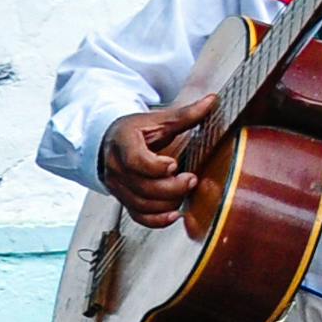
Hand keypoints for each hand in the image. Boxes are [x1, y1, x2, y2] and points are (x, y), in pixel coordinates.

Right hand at [100, 93, 212, 229]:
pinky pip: (138, 216)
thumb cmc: (134, 131)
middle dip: (172, 187)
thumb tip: (212, 101)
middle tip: (191, 179)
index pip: (135, 160)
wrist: (110, 143)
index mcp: (122, 143)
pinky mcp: (124, 199)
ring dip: (168, 202)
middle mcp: (116, 167)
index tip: (174, 164)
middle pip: (142, 187)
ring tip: (185, 190)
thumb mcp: (157, 120)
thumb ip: (184, 114)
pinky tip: (174, 214)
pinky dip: (157, 220)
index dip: (156, 167)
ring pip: (142, 204)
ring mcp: (118, 186)